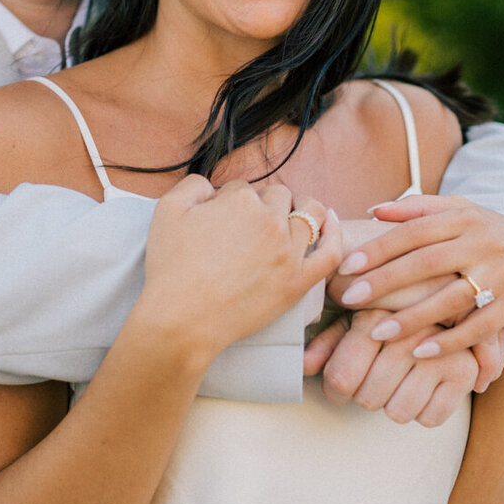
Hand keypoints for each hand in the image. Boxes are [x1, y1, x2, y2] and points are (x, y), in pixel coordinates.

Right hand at [140, 177, 341, 366]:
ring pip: (310, 215)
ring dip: (302, 209)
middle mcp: (270, 221)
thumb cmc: (171, 268)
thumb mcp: (168, 210)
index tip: (223, 218)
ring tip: (294, 216)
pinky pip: (331, 252)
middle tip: (251, 224)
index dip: (231, 201)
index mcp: (240, 200)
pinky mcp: (299, 281)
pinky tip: (331, 223)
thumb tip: (212, 186)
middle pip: (278, 197)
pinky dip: (335, 234)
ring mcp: (288, 252)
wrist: (182, 319)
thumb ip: (193, 185)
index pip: (244, 188)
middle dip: (265, 203)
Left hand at [303, 307, 479, 426]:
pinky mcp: (464, 372)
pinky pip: (430, 418)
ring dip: (394, 405)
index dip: (335, 391)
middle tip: (376, 378)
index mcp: (375, 315)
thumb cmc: (386, 318)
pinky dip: (424, 411)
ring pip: (398, 413)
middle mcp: (410, 331)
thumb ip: (326, 344)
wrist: (444, 304)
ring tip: (400, 380)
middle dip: (366, 396)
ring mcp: (440, 352)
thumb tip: (302, 366)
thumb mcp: (352, 321)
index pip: (341, 380)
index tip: (342, 386)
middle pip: (368, 400)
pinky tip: (423, 386)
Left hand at [330, 195, 503, 362]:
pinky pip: (478, 327)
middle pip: (427, 262)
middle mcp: (484, 243)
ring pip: (451, 298)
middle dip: (385, 281)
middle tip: (350, 298)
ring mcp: (502, 274)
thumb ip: (420, 209)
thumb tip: (373, 210)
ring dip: (412, 318)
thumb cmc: (493, 237)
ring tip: (376, 332)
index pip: (415, 231)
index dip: (379, 248)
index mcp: (465, 217)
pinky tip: (420, 352)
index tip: (346, 265)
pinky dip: (449, 342)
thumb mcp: (463, 214)